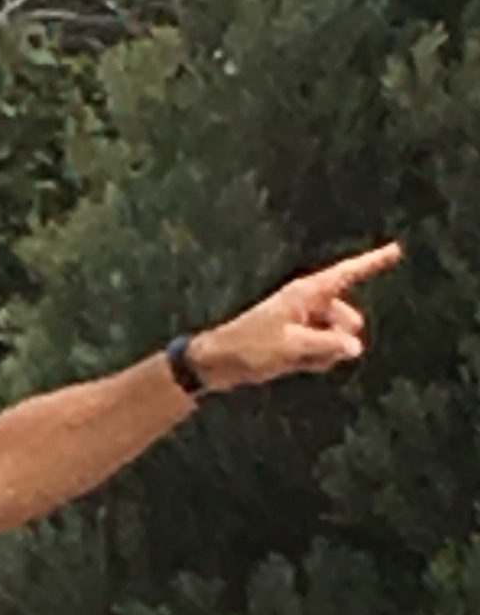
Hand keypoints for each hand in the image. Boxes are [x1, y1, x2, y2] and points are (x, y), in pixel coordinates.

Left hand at [192, 242, 400, 390]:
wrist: (218, 363)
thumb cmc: (249, 347)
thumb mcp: (290, 347)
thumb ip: (326, 346)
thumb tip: (355, 348)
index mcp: (306, 293)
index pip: (347, 274)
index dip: (373, 262)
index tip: (397, 250)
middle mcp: (309, 304)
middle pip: (349, 320)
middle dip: (340, 338)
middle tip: (309, 348)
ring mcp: (306, 323)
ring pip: (338, 341)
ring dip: (324, 354)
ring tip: (293, 357)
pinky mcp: (300, 341)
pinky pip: (324, 354)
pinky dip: (314, 362)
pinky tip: (292, 365)